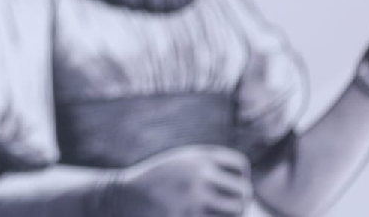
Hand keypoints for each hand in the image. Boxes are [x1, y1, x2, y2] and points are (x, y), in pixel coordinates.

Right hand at [101, 145, 252, 215]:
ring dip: (231, 214)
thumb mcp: (181, 162)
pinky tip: (203, 214)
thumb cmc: (156, 181)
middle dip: (240, 201)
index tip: (229, 185)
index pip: (240, 165)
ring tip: (218, 212)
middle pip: (242, 191)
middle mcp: (198, 174)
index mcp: (197, 156)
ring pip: (234, 211)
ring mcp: (193, 198)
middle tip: (230, 206)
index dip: (240, 177)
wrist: (123, 196)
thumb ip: (209, 166)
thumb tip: (245, 189)